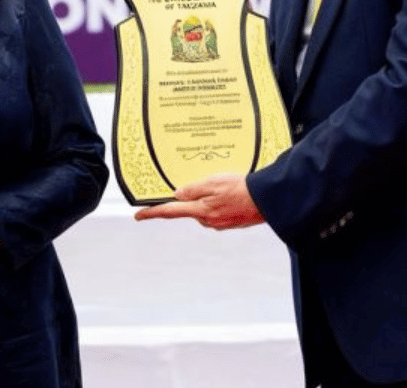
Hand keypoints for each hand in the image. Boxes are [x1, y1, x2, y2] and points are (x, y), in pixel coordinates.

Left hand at [134, 174, 264, 229]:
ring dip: (209, 198)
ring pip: (204, 209)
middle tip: (204, 183)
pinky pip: (218, 211)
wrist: (267, 201)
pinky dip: (220, 202)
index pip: (170, 212)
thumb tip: (178, 194)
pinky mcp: (229, 222)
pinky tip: (231, 193)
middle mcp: (207, 220)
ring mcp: (219, 223)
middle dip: (191, 197)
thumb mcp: (214, 182)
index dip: (152, 213)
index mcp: (200, 210)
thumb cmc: (243, 190)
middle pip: (189, 209)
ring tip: (224, 185)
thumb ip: (193, 189)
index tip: (139, 215)